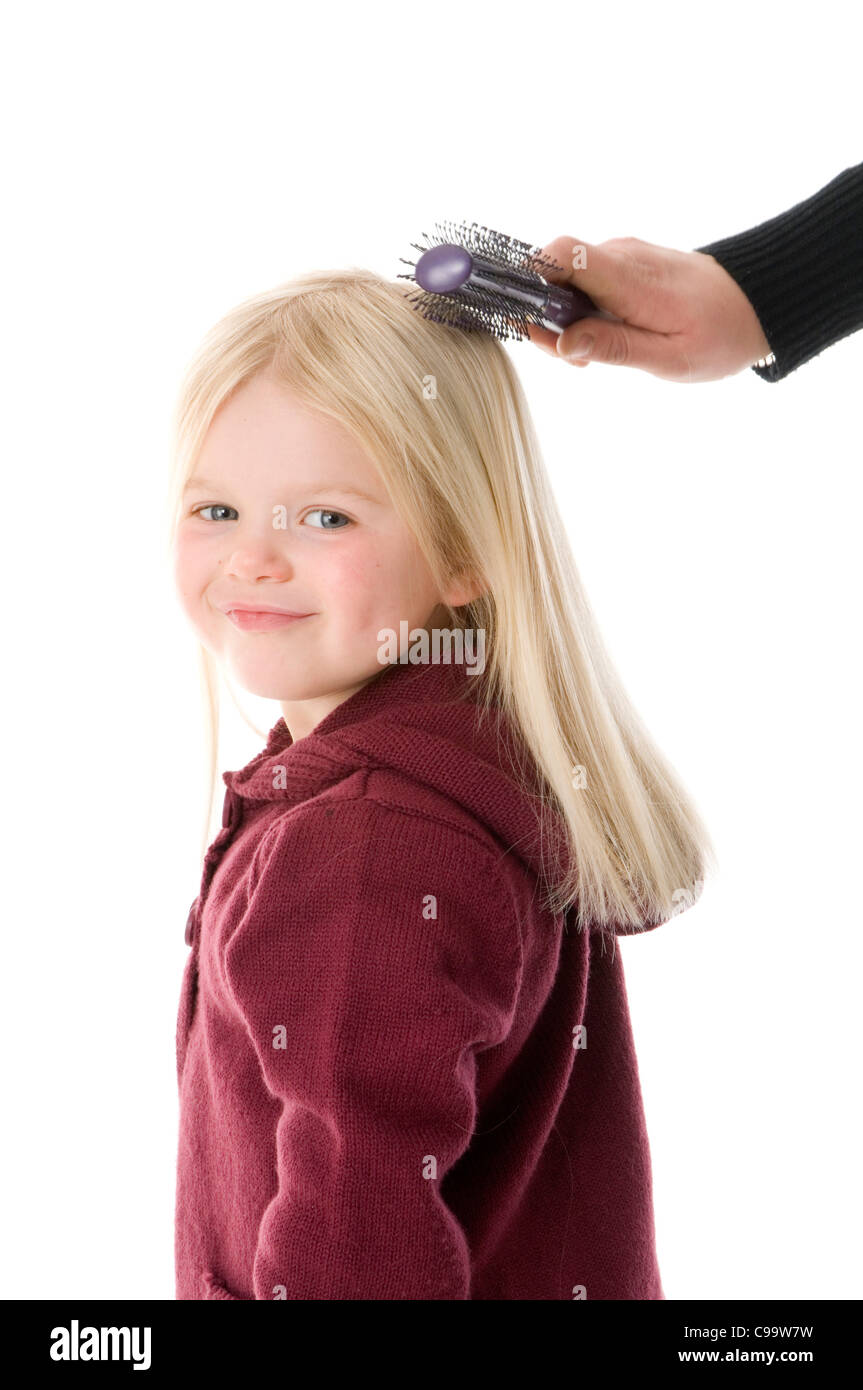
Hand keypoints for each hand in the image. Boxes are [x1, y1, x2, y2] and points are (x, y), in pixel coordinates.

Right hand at [526, 236, 772, 381]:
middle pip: (553, 273)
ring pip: (566, 282)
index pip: (560, 254)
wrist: (755, 303)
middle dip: (544, 316)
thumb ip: (614, 348)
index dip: (528, 279)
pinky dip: (581, 311)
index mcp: (629, 279)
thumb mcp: (669, 358)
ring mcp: (621, 257)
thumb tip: (562, 342)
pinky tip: (602, 337)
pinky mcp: (624, 264)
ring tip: (591, 354)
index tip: (525, 320)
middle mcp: (620, 257)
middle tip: (571, 358)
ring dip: (564, 319)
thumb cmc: (718, 335)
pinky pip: (585, 283)